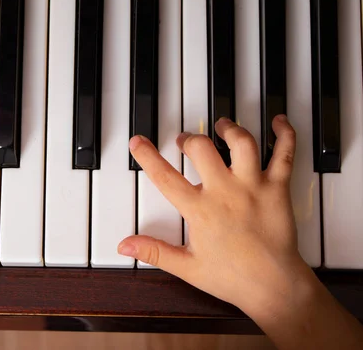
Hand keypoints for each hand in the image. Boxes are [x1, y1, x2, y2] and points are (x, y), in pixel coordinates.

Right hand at [119, 115, 362, 348]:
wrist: (274, 286)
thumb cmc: (232, 278)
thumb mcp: (186, 267)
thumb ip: (154, 251)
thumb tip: (125, 246)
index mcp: (200, 210)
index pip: (165, 177)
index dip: (147, 156)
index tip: (138, 142)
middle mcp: (226, 192)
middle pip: (202, 148)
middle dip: (190, 139)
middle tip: (186, 141)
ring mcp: (253, 187)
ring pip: (241, 143)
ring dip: (230, 129)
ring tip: (222, 126)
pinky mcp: (278, 189)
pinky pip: (285, 154)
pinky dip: (284, 135)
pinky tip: (278, 122)